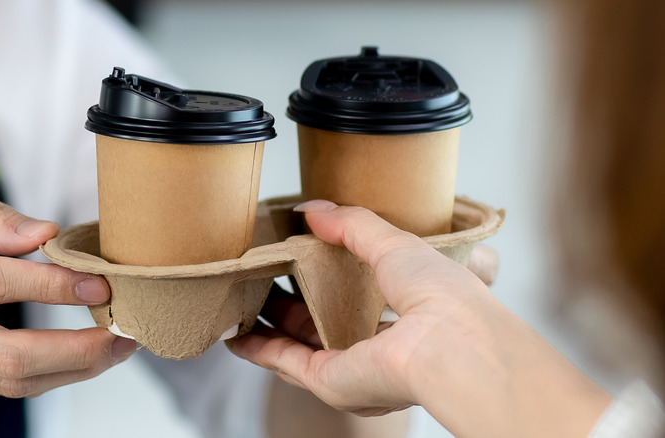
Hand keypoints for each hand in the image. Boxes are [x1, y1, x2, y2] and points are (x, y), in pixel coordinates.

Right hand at [0, 161, 135, 396]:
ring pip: (3, 381)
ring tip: (112, 348)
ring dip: (68, 370)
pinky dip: (44, 375)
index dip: (51, 286)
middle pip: (3, 356)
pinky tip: (76, 356)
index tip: (97, 283)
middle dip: (74, 350)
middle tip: (120, 335)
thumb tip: (43, 236)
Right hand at [229, 200, 610, 436]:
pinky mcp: (330, 381)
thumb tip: (315, 210)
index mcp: (403, 316)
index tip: (300, 257)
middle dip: (292, 303)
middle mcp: (377, 348)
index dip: (327, 278)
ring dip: (270, 326)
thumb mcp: (395, 243)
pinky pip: (286, 363)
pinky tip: (239, 335)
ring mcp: (353, 368)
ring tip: (244, 300)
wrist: (452, 344)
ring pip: (299, 346)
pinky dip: (260, 349)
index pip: (357, 298)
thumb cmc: (446, 297)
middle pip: (323, 325)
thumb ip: (353, 226)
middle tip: (265, 276)